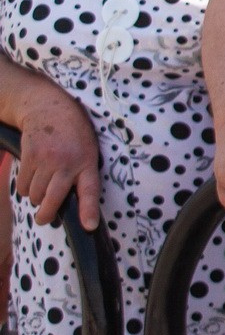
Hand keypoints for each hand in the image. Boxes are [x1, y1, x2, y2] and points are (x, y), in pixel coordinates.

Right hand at [16, 87, 102, 231]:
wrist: (50, 108)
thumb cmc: (74, 134)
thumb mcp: (88, 150)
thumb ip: (83, 173)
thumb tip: (77, 205)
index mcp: (88, 162)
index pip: (90, 190)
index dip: (88, 210)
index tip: (89, 226)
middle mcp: (68, 162)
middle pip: (52, 200)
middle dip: (46, 215)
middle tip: (44, 218)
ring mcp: (47, 160)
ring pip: (35, 195)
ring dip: (36, 196)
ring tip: (43, 185)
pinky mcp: (29, 157)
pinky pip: (23, 185)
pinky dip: (26, 186)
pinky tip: (34, 176)